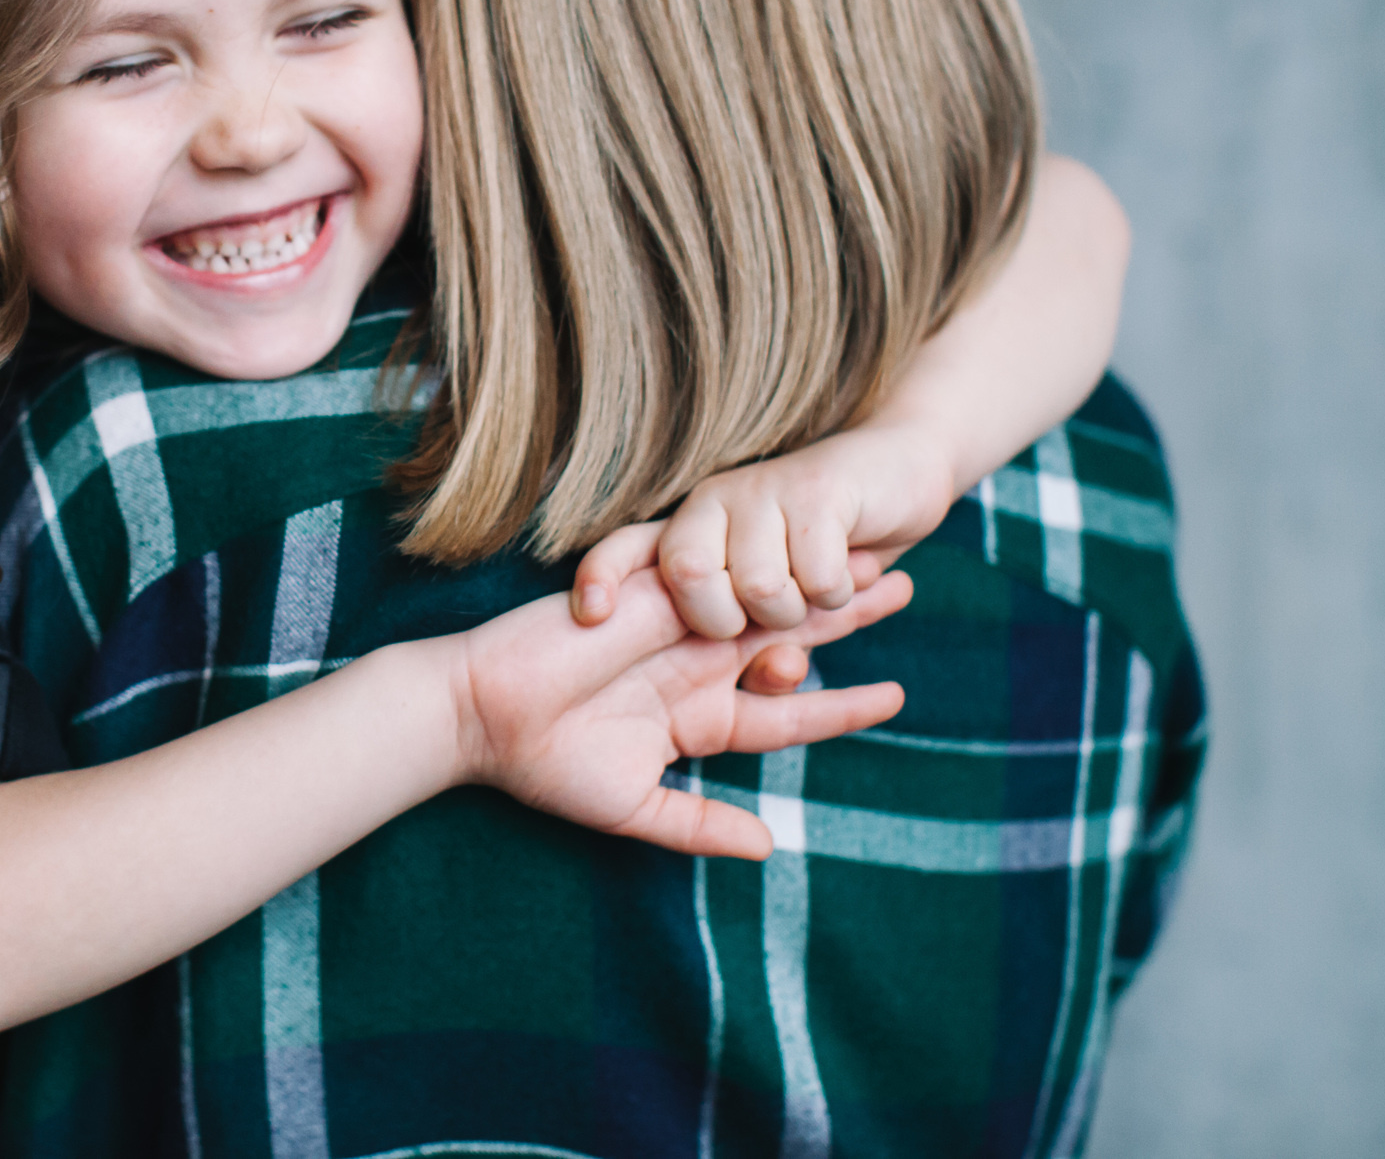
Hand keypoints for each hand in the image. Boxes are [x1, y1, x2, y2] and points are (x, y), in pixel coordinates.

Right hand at [448, 572, 910, 859]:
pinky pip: (714, 568)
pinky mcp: (646, 590)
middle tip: (904, 584)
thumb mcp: (633, 807)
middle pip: (788, 635)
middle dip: (845, 613)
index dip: (840, 704)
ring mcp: (674, 624)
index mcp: (699, 718)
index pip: (786, 709)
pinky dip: (756, 555)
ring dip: (815, 573)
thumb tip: (770, 848)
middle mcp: (696, 666)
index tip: (895, 695)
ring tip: (872, 549)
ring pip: (762, 594)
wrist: (480, 713)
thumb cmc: (545, 765)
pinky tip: (799, 535)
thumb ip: (699, 825)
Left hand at [569, 423, 953, 638]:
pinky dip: (840, 590)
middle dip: (728, 622)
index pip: (622, 547)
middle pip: (688, 578)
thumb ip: (747, 631)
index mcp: (689, 526)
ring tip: (817, 589)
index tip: (592, 616)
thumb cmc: (827, 548)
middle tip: (767, 614)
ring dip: (800, 610)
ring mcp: (762, 492)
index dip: (600, 578)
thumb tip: (759, 679)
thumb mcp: (772, 590)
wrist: (903, 469)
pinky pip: (819, 578)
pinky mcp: (817, 491)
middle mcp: (713, 503)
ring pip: (762, 591)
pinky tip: (852, 565)